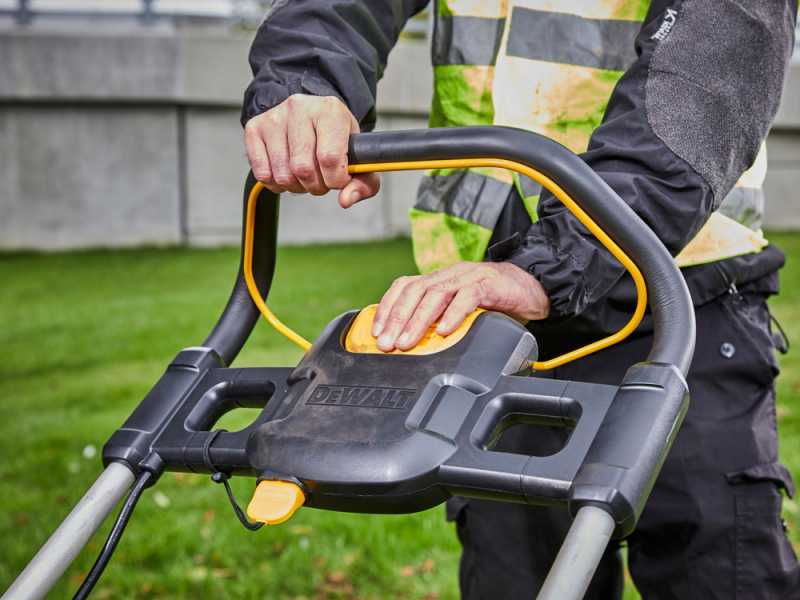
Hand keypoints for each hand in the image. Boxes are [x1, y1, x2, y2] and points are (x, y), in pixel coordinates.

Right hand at [244, 94, 379, 207]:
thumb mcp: (358, 157)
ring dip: (296, 187)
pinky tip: (287, 173)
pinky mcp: (255, 128)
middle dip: (315, 186)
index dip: (335, 180)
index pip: (329, 158)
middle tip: (321, 180)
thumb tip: (345, 200)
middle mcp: (300, 108)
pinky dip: (277, 184)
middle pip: (303, 168)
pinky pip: (263, 173)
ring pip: (282, 174)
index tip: (338, 179)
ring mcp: (274, 117)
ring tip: (305, 176)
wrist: (312, 115)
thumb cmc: (335, 138)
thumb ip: (363, 183)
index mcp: (330, 111)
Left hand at [372, 262, 549, 351]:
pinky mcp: (491, 284)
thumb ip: (441, 321)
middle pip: (415, 290)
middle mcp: (451, 274)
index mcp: (441, 279)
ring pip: (436, 293)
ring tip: (407, 342)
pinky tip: (445, 331)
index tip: (376, 332)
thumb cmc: (497, 303)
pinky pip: (468, 296)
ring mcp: (470, 277)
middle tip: (387, 343)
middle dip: (397, 318)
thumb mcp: (463, 311)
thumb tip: (413, 346)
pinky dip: (454, 314)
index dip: (388, 307)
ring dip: (418, 320)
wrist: (535, 288)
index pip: (405, 286)